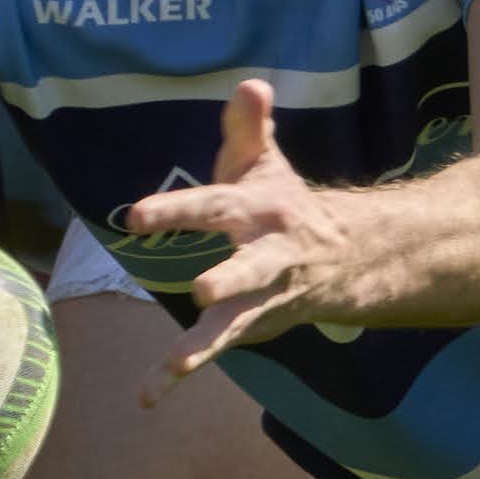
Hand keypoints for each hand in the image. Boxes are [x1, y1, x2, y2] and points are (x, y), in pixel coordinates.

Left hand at [123, 82, 356, 386]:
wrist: (344, 258)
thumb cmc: (281, 203)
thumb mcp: (265, 162)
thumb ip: (248, 126)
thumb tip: (250, 83)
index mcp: (258, 210)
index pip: (213, 206)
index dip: (176, 210)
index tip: (134, 216)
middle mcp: (265, 257)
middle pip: (247, 270)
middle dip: (227, 279)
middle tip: (199, 290)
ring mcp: (260, 297)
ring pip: (234, 321)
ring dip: (205, 343)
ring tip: (176, 364)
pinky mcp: (251, 325)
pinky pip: (213, 349)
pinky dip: (178, 373)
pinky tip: (147, 395)